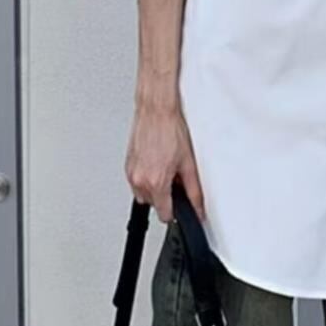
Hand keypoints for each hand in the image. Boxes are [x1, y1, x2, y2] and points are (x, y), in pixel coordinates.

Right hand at [125, 96, 204, 223]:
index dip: (176, 212)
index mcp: (156, 182)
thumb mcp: (189, 163)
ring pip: (144, 194)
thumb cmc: (170, 130)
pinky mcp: (127, 165)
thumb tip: (198, 206)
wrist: (156, 111)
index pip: (164, 214)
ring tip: (165, 167)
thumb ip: (194, 190)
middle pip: (154, 204)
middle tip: (175, 177)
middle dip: (165, 195)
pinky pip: (137, 181)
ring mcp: (131, 173)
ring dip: (155, 187)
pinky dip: (146, 177)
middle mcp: (140, 180)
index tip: (180, 207)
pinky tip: (156, 161)